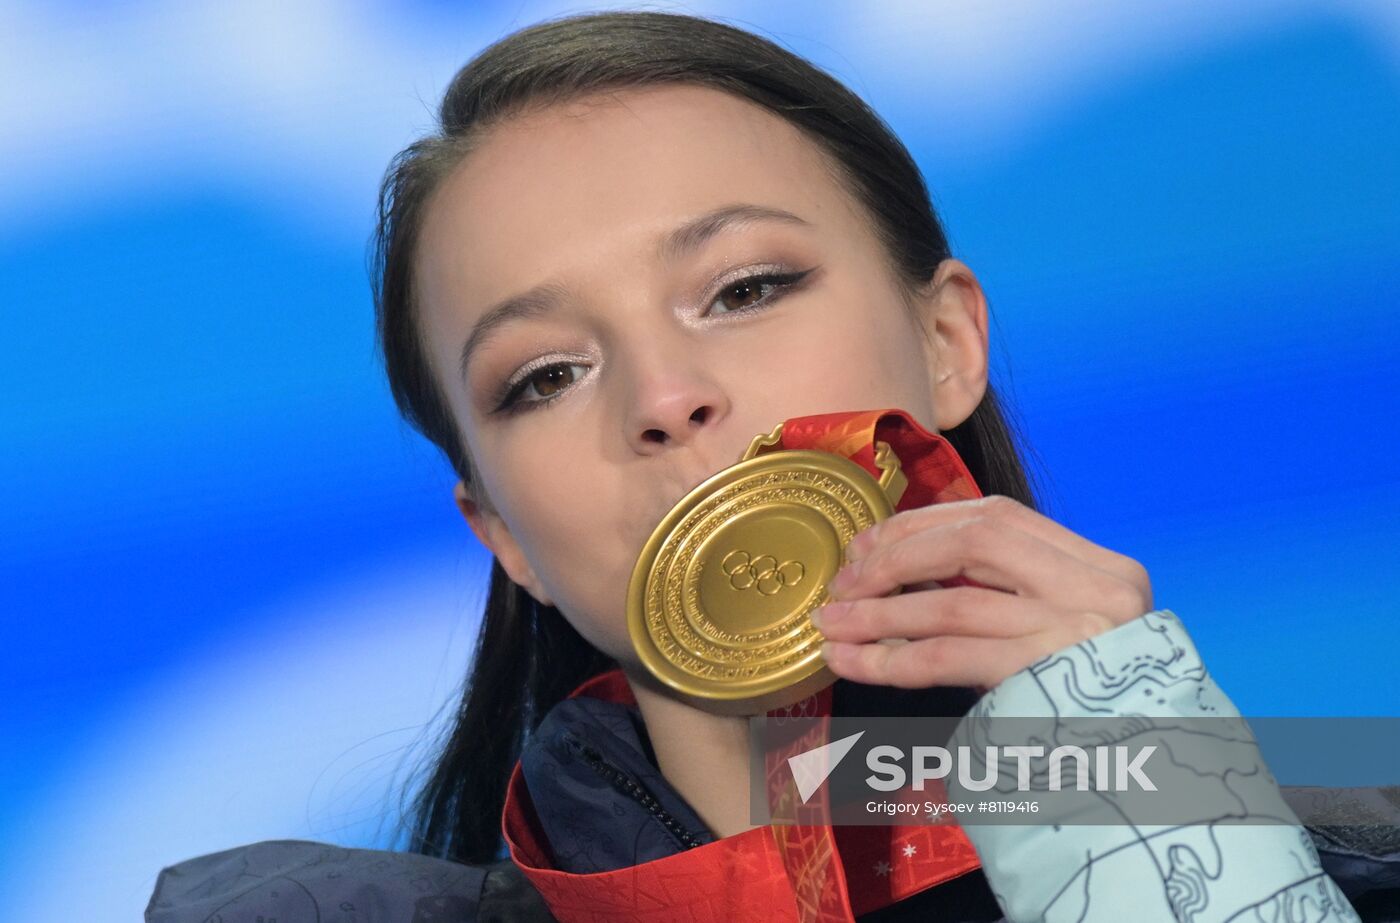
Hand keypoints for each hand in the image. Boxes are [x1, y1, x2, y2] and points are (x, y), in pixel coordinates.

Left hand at [811, 494, 1153, 694]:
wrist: (1146, 776)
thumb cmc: (1090, 704)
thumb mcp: (1065, 630)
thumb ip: (1010, 593)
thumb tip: (904, 568)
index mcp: (1101, 567)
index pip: (998, 516)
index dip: (925, 524)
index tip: (870, 544)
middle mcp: (1096, 590)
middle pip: (973, 542)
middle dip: (895, 557)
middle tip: (843, 583)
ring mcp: (1075, 634)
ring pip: (952, 604)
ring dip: (878, 614)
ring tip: (830, 626)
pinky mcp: (1045, 681)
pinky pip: (947, 659)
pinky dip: (889, 658)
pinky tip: (851, 662)